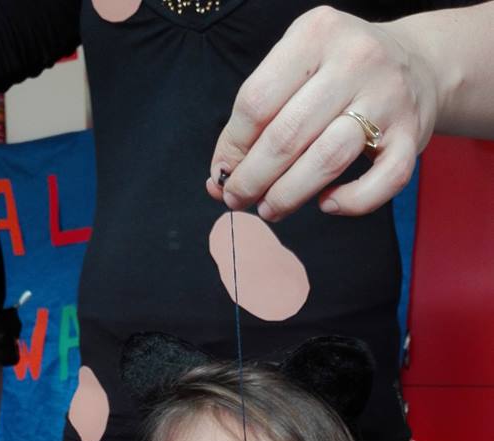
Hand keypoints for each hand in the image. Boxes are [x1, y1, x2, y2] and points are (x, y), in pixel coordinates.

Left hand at [207, 6, 436, 218]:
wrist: (418, 63)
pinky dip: (351, 202)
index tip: (222, 173)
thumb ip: (261, 112)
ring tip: (271, 208)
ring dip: (289, 195)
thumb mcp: (300, 65)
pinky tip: (327, 204)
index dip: (232, 147)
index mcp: (316, 34)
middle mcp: (355, 60)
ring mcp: (388, 99)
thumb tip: (220, 176)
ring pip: (328, 159)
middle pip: (288, 135)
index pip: (257, 101)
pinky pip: (382, 182)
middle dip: (253, 178)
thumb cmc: (342, 72)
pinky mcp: (413, 135)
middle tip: (238, 199)